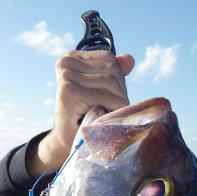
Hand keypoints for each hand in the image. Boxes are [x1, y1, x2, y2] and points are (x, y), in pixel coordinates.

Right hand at [28, 50, 134, 177]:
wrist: (69, 138)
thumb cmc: (87, 113)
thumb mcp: (101, 88)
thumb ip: (114, 72)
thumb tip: (130, 59)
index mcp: (72, 57)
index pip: (109, 59)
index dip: (117, 79)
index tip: (108, 97)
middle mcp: (66, 63)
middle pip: (111, 69)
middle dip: (119, 91)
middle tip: (108, 109)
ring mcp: (66, 76)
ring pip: (110, 82)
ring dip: (117, 101)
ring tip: (106, 113)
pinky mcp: (69, 91)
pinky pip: (105, 95)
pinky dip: (112, 108)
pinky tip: (104, 117)